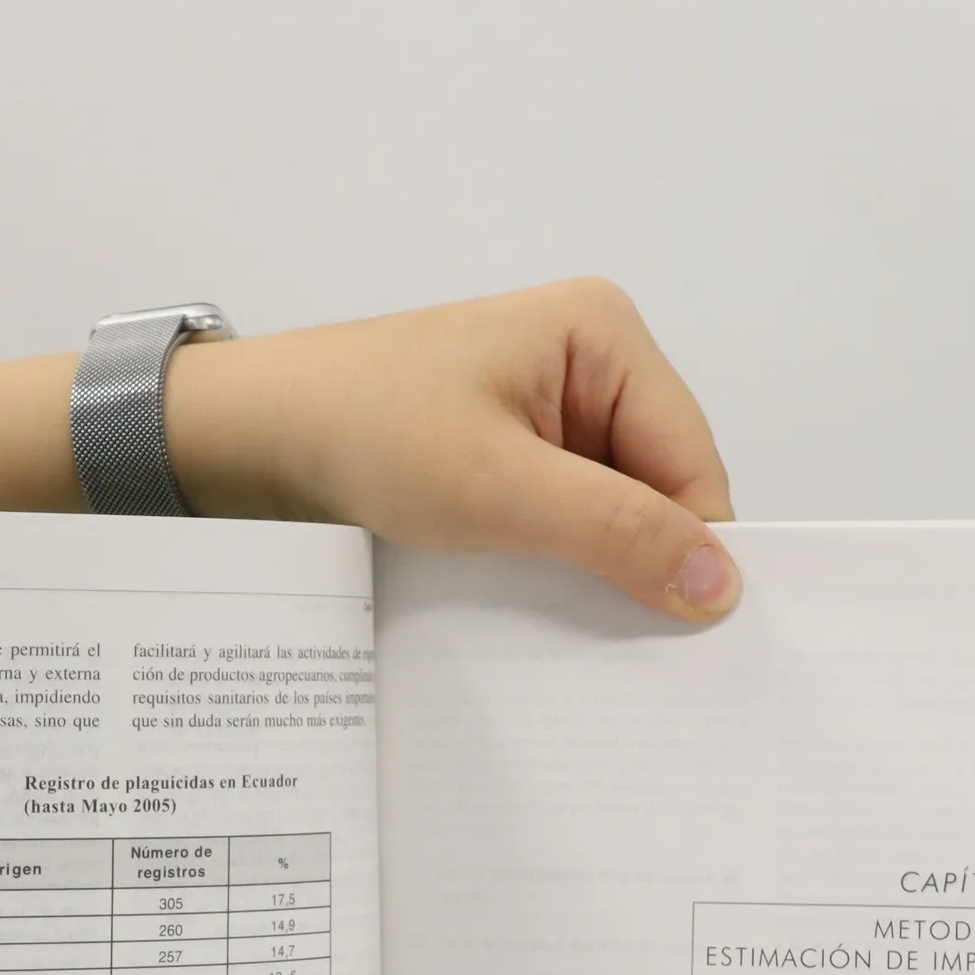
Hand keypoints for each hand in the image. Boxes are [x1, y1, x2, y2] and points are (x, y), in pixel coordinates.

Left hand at [166, 278, 740, 622]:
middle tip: (621, 640)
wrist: (252, 435)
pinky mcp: (514, 450)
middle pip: (662, 485)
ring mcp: (551, 407)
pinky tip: (533, 592)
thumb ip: (618, 533)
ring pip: (615, 510)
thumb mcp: (499, 489)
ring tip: (566, 615)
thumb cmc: (364, 431)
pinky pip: (568, 516)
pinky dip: (559, 560)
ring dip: (596, 564)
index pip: (693, 461)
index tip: (686, 634)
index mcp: (604, 333)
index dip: (692, 547)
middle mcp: (590, 361)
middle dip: (642, 556)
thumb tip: (723, 586)